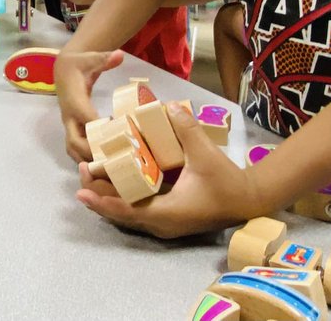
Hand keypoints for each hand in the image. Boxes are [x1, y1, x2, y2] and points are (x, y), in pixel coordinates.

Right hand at [55, 49, 124, 161]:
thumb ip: (105, 58)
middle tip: (115, 161)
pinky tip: (102, 164)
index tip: (119, 139)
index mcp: (74, 100)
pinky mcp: (71, 128)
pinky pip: (74, 149)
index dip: (100, 131)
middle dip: (92, 153)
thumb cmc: (80, 64)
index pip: (85, 119)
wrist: (63, 69)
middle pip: (75, 141)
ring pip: (72, 149)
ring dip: (88, 161)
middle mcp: (68, 116)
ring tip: (108, 169)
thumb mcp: (92, 58)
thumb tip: (120, 54)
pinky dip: (86, 159)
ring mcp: (68, 124)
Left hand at [76, 102, 261, 237]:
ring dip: (109, 197)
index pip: (126, 211)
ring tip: (90, 176)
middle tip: (81, 173)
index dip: (103, 201)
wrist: (249, 199)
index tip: (81, 190)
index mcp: (167, 213)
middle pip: (121, 214)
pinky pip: (139, 211)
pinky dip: (123, 198)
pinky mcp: (170, 218)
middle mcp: (162, 224)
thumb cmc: (227, 181)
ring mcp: (165, 223)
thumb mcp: (205, 153)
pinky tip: (115, 182)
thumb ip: (186, 129)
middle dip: (99, 195)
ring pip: (129, 214)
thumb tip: (169, 106)